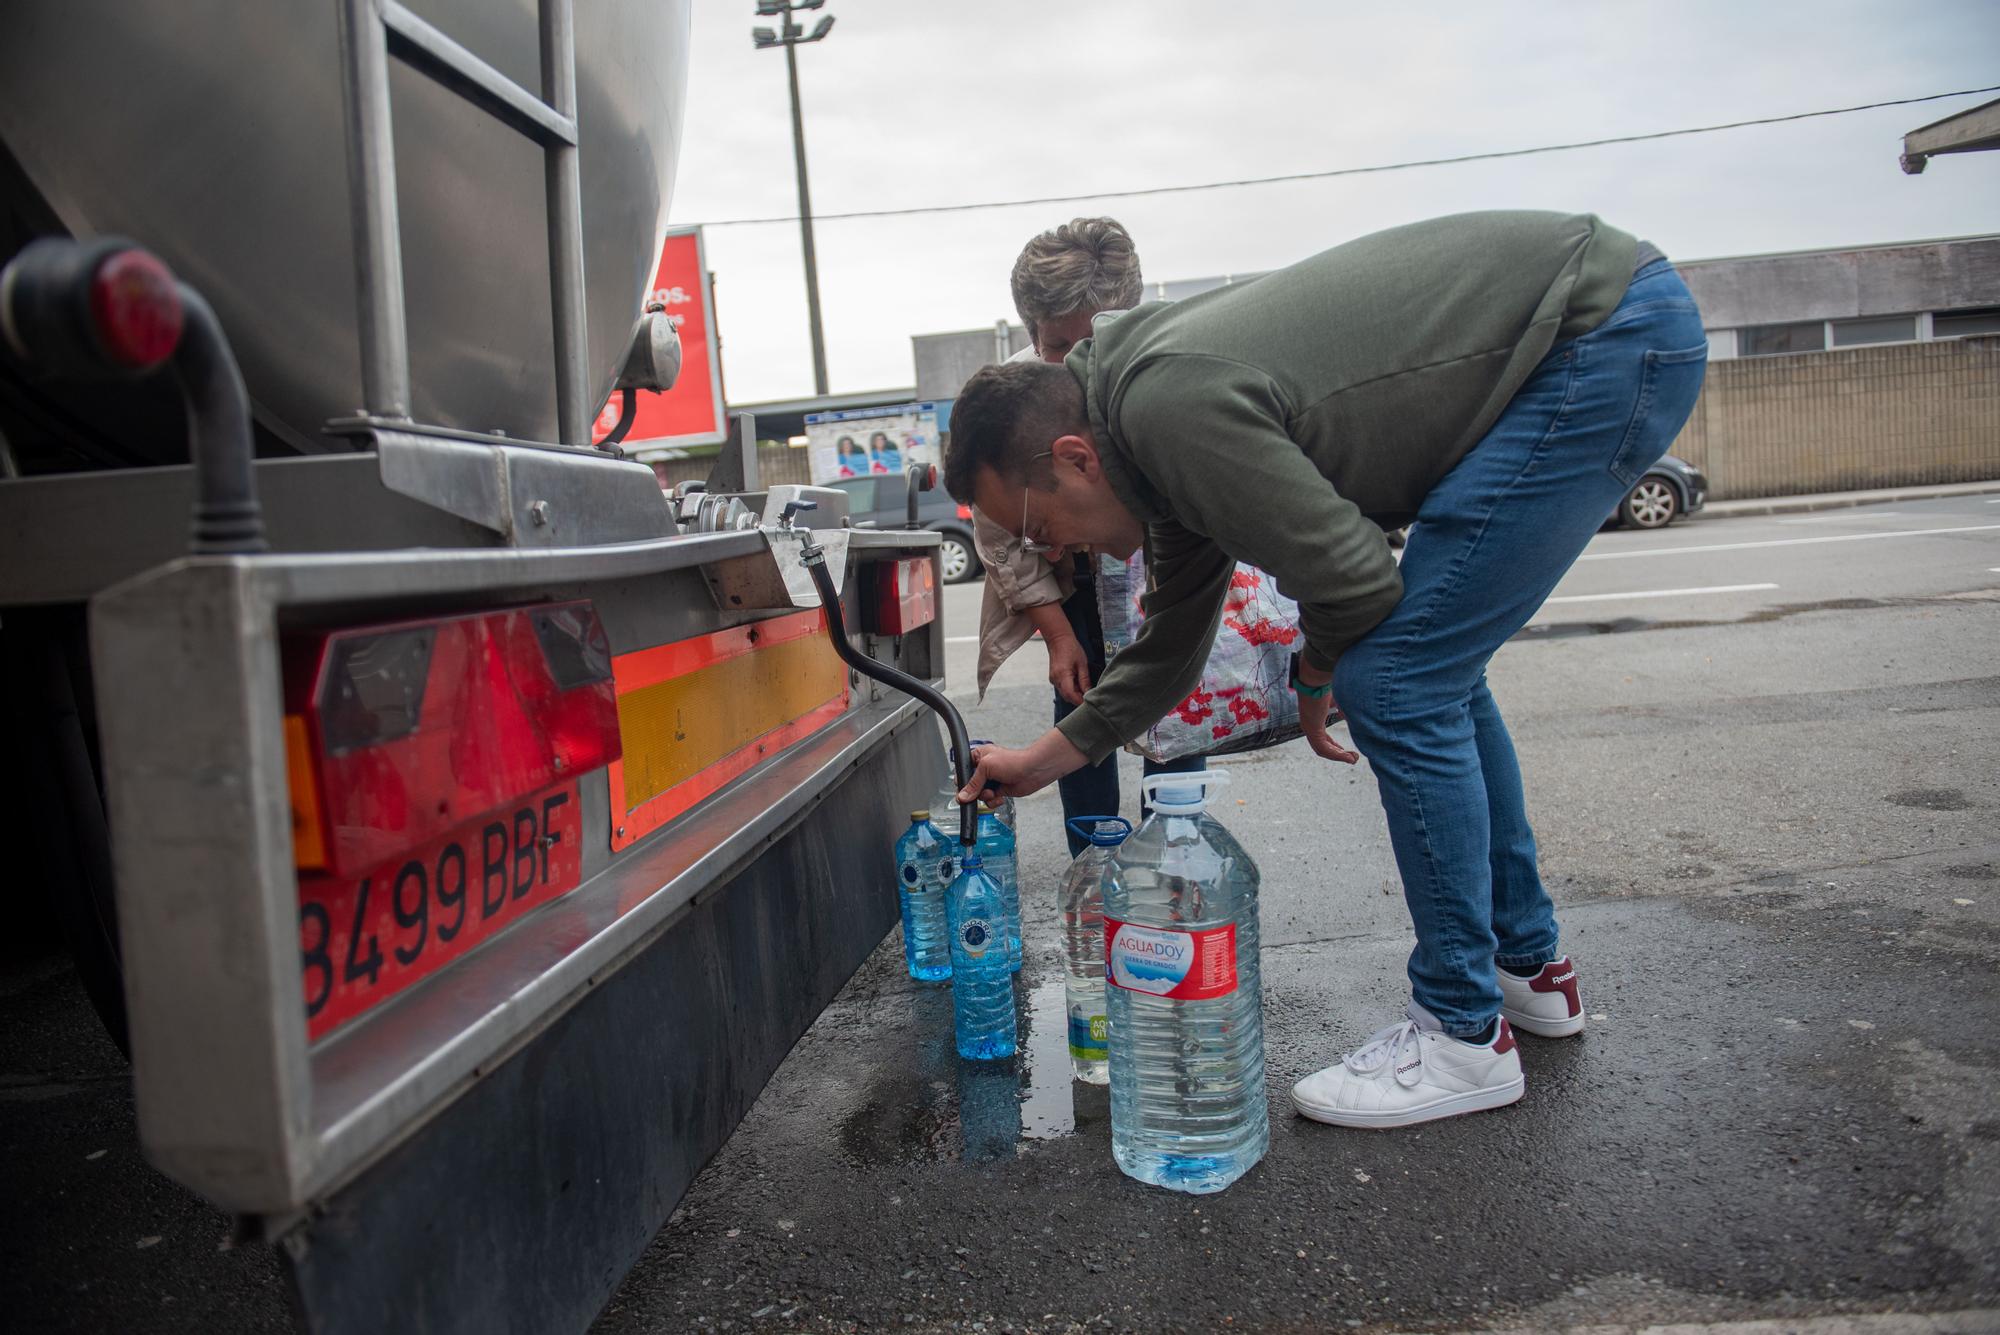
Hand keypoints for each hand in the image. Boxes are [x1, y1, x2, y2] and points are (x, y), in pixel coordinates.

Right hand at [957, 729, 1088, 803]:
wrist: (1033, 771)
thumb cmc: (1013, 761)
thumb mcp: (986, 767)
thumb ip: (973, 783)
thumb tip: (962, 796)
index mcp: (978, 757)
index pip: (963, 771)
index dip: (962, 782)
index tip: (964, 789)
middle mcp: (984, 769)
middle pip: (969, 786)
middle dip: (974, 792)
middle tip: (978, 792)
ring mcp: (991, 781)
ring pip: (979, 795)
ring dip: (985, 797)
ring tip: (992, 793)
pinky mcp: (999, 790)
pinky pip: (989, 801)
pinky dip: (993, 801)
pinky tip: (999, 797)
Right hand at [1045, 632, 1090, 705]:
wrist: (1058, 639)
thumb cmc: (1071, 648)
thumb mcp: (1082, 663)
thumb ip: (1085, 680)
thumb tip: (1089, 693)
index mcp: (1062, 674)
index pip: (1070, 695)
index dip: (1080, 701)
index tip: (1089, 702)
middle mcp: (1055, 679)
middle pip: (1067, 696)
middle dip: (1078, 698)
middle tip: (1090, 695)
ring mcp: (1053, 679)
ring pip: (1065, 693)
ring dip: (1075, 694)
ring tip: (1084, 686)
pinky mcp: (1054, 678)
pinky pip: (1063, 688)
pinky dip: (1071, 689)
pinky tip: (1077, 682)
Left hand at [1295, 661, 1358, 764]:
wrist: (1317, 671)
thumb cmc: (1327, 679)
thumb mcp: (1340, 696)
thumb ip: (1346, 707)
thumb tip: (1356, 714)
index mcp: (1313, 714)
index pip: (1321, 735)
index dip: (1333, 745)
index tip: (1344, 750)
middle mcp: (1308, 721)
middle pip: (1321, 745)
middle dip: (1337, 753)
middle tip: (1350, 758)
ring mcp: (1308, 725)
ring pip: (1322, 749)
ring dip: (1338, 756)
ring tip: (1353, 759)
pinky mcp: (1311, 727)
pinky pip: (1323, 748)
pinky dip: (1336, 754)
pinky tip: (1348, 757)